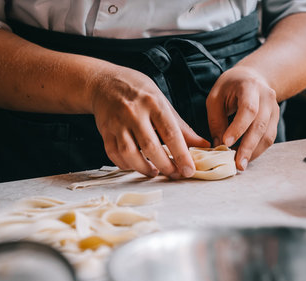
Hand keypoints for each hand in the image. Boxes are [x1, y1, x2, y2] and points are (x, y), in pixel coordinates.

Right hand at [90, 63, 208, 177]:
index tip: (189, 170)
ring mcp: (117, 122)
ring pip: (130, 153)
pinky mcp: (105, 131)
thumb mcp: (162, 101)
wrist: (103, 82)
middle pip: (150, 146)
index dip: (181, 154)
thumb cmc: (137, 91)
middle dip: (165, 165)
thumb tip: (202, 145)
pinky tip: (136, 165)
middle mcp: (133, 112)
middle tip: (175, 174)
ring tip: (155, 172)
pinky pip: (114, 154)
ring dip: (144, 168)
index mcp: (153, 102)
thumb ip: (180, 126)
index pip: (171, 133)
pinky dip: (126, 164)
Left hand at [206, 65, 279, 170]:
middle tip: (237, 163)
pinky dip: (258, 150)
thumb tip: (218, 145)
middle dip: (248, 146)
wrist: (253, 77)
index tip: (226, 142)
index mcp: (250, 86)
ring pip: (268, 134)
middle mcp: (266, 97)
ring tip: (241, 164)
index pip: (248, 109)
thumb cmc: (230, 87)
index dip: (238, 127)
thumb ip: (216, 120)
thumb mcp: (216, 97)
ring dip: (254, 152)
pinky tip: (247, 157)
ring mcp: (274, 109)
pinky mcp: (275, 119)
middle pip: (260, 125)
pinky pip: (269, 138)